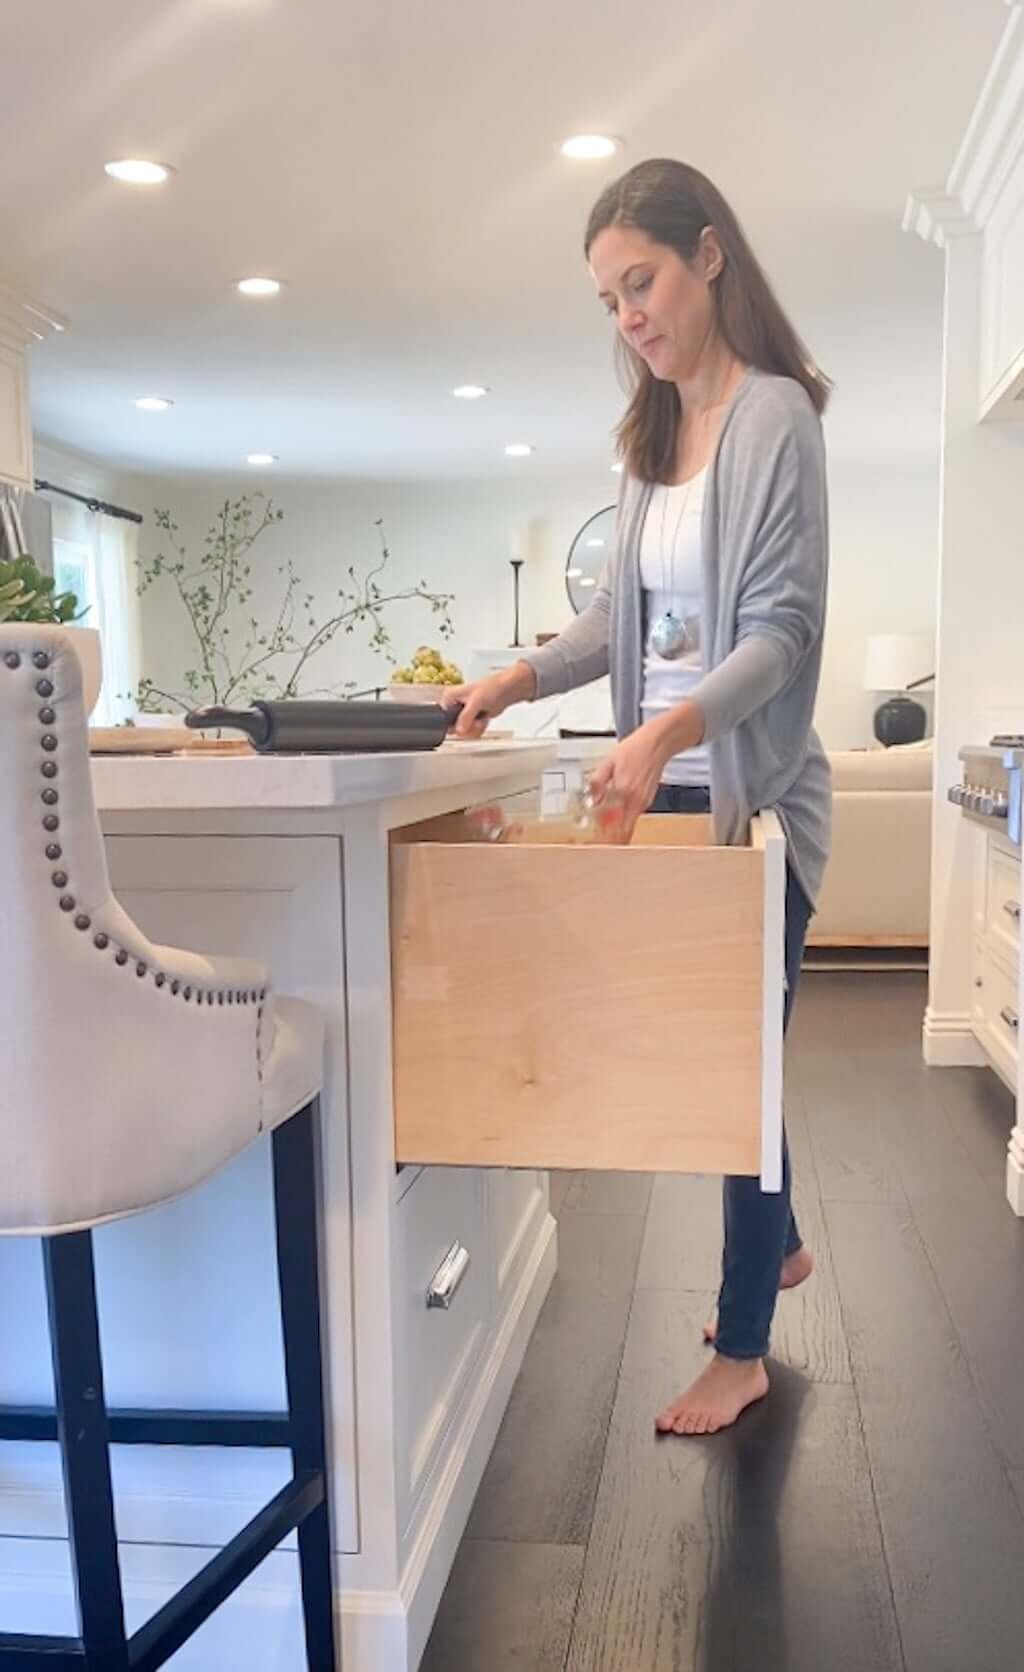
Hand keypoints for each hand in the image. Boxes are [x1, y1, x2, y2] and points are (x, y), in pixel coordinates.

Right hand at [440, 661, 536, 738]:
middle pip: (453, 729)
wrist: (506, 690)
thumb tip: (459, 730)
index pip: (442, 718)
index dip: (454, 724)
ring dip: (475, 729)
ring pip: (462, 733)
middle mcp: (453, 706)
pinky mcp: (470, 721)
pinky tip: (483, 720)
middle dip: (468, 727)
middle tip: (476, 720)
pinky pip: (470, 733)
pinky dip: (479, 729)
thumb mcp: (476, 701)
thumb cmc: (491, 688)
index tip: (466, 722)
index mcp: (448, 698)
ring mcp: (461, 715)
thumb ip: (466, 716)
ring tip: (481, 719)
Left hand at [587, 704, 703, 840]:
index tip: (591, 841)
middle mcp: (634, 800)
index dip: (600, 834)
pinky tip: (613, 819)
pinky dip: (623, 822)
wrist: (657, 744)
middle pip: (621, 831)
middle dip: (609, 840)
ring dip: (615, 832)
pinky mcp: (646, 802)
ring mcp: (642, 803)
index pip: (609, 821)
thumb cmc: (634, 750)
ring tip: (603, 835)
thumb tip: (591, 799)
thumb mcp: (608, 762)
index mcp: (622, 790)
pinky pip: (632, 817)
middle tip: (597, 845)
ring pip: (627, 826)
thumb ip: (597, 782)